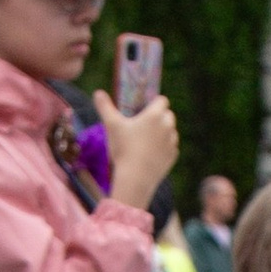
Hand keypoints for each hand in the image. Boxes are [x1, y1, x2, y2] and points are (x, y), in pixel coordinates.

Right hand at [98, 88, 180, 210]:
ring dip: (162, 132)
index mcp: (155, 115)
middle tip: (142, 125)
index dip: (153, 102)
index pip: (162, 100)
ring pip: (170, 131)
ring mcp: (172, 142)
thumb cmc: (123, 149)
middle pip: (168, 114)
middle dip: (158, 117)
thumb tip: (97, 93)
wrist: (135, 178)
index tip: (143, 110)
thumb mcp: (111, 126)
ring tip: (145, 140)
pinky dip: (163, 148)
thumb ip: (105, 107)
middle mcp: (168, 126)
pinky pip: (170, 147)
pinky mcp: (173, 156)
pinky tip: (150, 153)